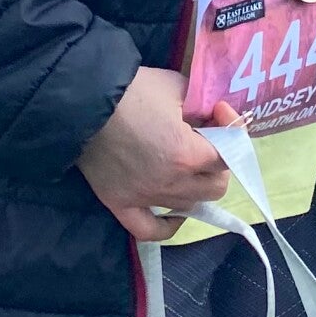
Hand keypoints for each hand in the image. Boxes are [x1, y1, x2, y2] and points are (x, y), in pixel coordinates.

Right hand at [76, 68, 241, 242]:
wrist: (83, 103)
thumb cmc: (133, 91)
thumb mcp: (177, 86)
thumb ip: (202, 103)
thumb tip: (214, 114)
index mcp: (187, 154)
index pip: (228, 156)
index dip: (231, 132)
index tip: (219, 112)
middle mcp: (170, 183)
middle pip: (215, 188)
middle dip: (218, 164)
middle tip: (208, 143)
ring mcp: (145, 198)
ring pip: (188, 206)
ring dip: (196, 186)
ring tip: (188, 167)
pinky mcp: (121, 204)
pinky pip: (149, 230)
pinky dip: (167, 226)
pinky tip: (175, 214)